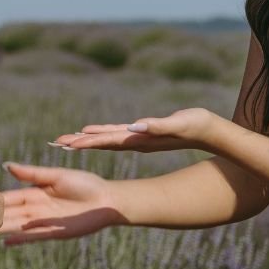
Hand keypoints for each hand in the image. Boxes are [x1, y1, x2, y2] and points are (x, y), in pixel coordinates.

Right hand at [0, 162, 123, 245]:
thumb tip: (7, 166)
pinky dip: (19, 239)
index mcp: (35, 193)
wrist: (107, 200)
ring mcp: (43, 222)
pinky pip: (32, 237)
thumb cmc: (85, 184)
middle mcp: (36, 209)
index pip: (9, 197)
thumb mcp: (57, 176)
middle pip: (8, 213)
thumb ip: (32, 174)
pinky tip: (4, 242)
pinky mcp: (53, 232)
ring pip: (15, 225)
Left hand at [47, 107, 221, 153]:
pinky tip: (92, 133)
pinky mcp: (144, 134)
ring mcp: (139, 139)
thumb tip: (135, 126)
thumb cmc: (196, 126)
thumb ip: (158, 126)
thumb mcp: (178, 124)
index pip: (109, 141)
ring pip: (107, 139)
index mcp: (141, 139)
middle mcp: (137, 141)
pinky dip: (102, 134)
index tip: (69, 144)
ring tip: (67, 140)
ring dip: (87, 139)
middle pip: (102, 142)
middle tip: (57, 143)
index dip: (89, 142)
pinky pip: (117, 135)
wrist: (210, 131)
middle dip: (80, 142)